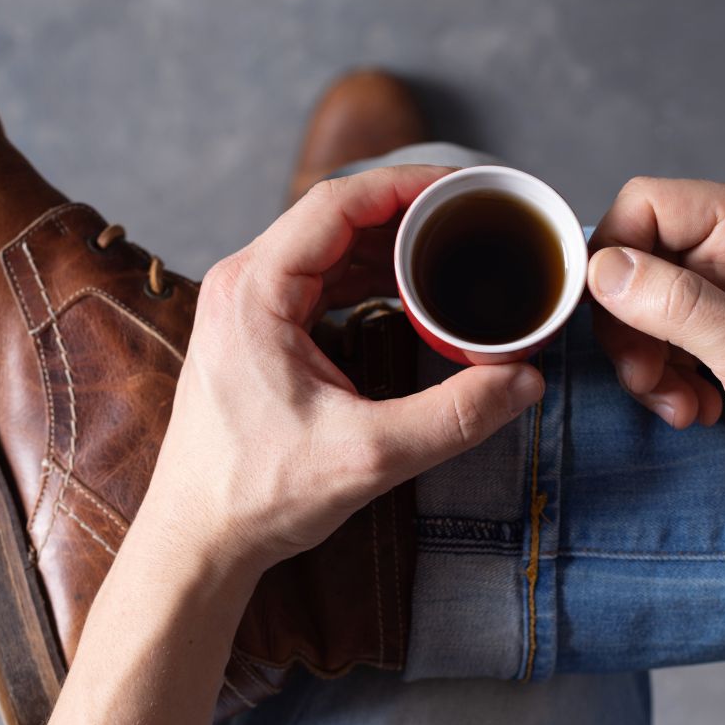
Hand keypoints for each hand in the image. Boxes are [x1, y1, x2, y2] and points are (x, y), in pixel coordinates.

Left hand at [145, 165, 545, 569]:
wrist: (198, 539)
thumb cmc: (257, 495)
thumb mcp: (369, 455)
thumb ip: (454, 416)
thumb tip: (525, 381)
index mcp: (254, 291)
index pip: (336, 203)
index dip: (405, 184)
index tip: (464, 187)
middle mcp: (242, 284)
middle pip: (334, 217)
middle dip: (407, 212)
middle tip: (473, 216)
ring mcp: (245, 306)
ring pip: (328, 247)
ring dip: (389, 244)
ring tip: (453, 247)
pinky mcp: (255, 331)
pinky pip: (318, 279)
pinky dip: (367, 275)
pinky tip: (410, 288)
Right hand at [587, 177, 724, 493]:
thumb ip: (679, 307)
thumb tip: (604, 270)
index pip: (644, 203)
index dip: (611, 257)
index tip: (608, 320)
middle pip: (633, 256)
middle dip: (628, 326)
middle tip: (645, 379)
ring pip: (638, 300)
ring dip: (644, 361)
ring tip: (680, 404)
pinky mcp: (720, 314)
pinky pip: (659, 331)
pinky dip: (663, 373)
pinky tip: (695, 403)